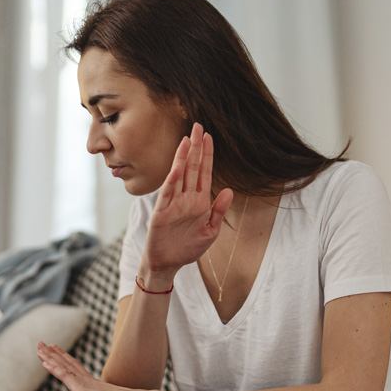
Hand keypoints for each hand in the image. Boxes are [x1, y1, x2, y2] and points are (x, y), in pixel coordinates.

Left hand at [37, 341, 145, 390]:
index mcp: (96, 386)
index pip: (77, 370)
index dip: (65, 360)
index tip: (56, 351)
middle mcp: (89, 381)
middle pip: (68, 363)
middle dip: (54, 354)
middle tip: (42, 343)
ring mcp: (86, 384)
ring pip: (63, 366)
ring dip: (49, 356)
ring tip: (39, 346)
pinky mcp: (83, 389)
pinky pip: (65, 376)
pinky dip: (54, 368)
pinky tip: (44, 363)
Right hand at [142, 122, 233, 277]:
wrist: (168, 264)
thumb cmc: (188, 249)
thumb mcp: (210, 231)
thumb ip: (219, 211)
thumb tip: (229, 190)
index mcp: (199, 201)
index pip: (204, 172)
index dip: (207, 155)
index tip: (210, 137)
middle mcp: (186, 198)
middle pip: (191, 167)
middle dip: (196, 148)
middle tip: (198, 127)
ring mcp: (173, 203)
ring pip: (179, 175)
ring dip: (183, 158)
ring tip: (187, 139)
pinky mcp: (161, 212)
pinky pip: (167, 193)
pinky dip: (172, 180)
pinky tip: (177, 167)